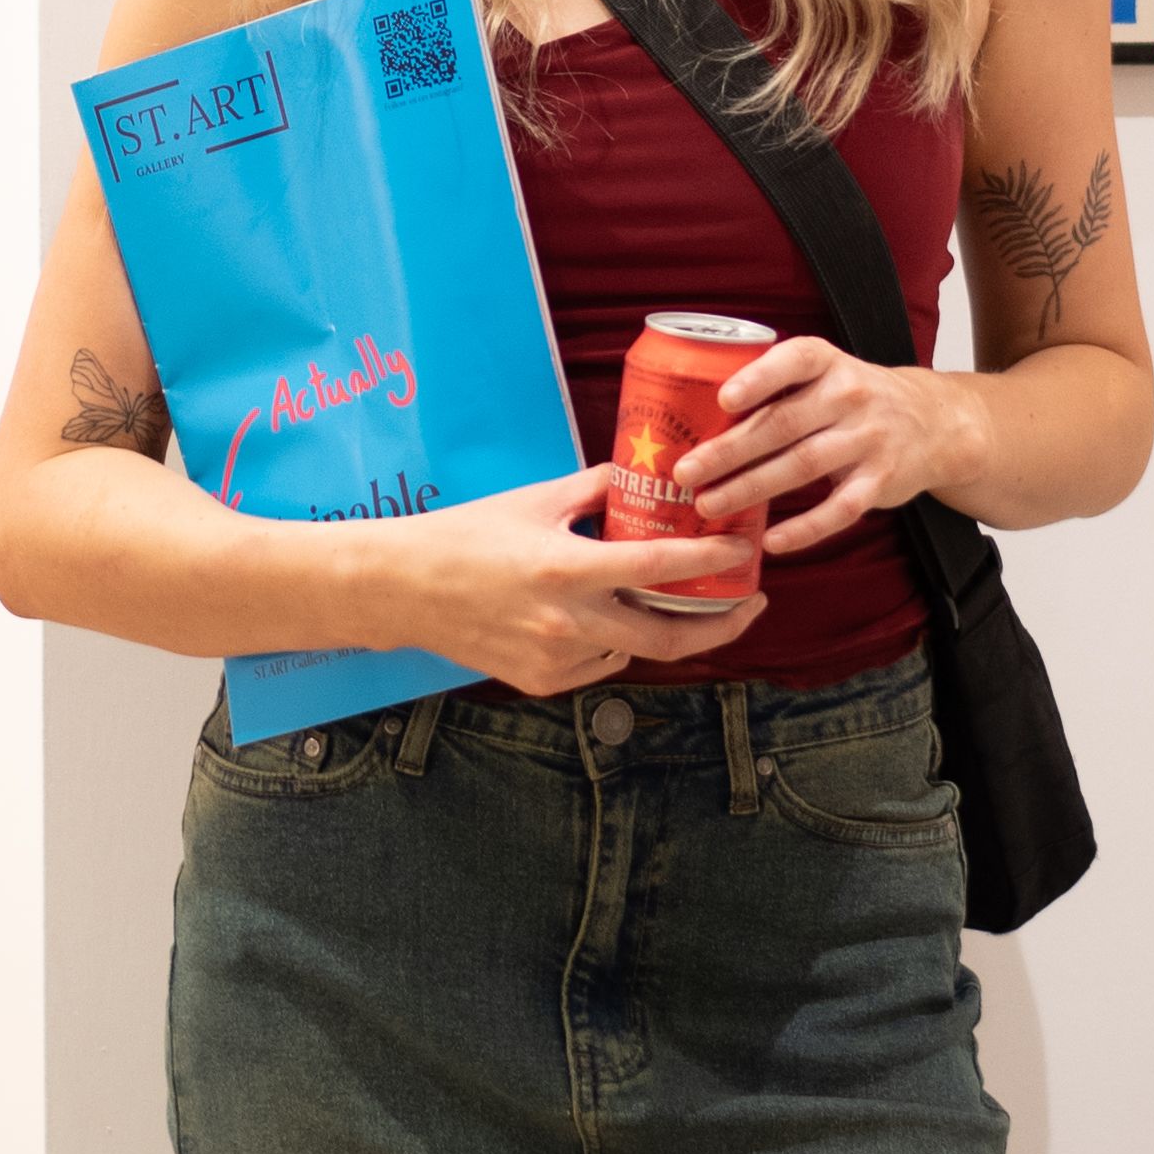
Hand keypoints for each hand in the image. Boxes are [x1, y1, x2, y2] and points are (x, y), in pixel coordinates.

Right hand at [356, 465, 759, 693]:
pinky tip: (600, 615)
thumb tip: (647, 473)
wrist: (404, 589)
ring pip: (634, 649)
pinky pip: (598, 662)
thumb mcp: (536, 499)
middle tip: (749, 604)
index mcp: (567, 569)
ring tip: (668, 598)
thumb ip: (597, 488)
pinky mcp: (542, 681)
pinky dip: (612, 640)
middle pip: (669, 636)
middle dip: (720, 624)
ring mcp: (555, 659)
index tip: (743, 550)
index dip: (711, 561)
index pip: (660, 568)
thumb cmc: (467, 536)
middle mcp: (567, 622)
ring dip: (656, 626)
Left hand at [666, 338, 979, 559]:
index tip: (723, 398)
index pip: (794, 360)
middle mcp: (850, 396)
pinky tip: (771, 541)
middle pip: (783, 423)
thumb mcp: (826, 374)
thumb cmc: (855, 399)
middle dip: (730, 450)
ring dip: (752, 488)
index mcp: (828, 363)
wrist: (933, 422)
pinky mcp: (881, 481)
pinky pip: (839, 509)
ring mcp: (869, 439)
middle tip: (686, 472)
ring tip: (709, 505)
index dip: (759, 378)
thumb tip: (697, 417)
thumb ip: (777, 389)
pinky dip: (805, 528)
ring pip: (803, 465)